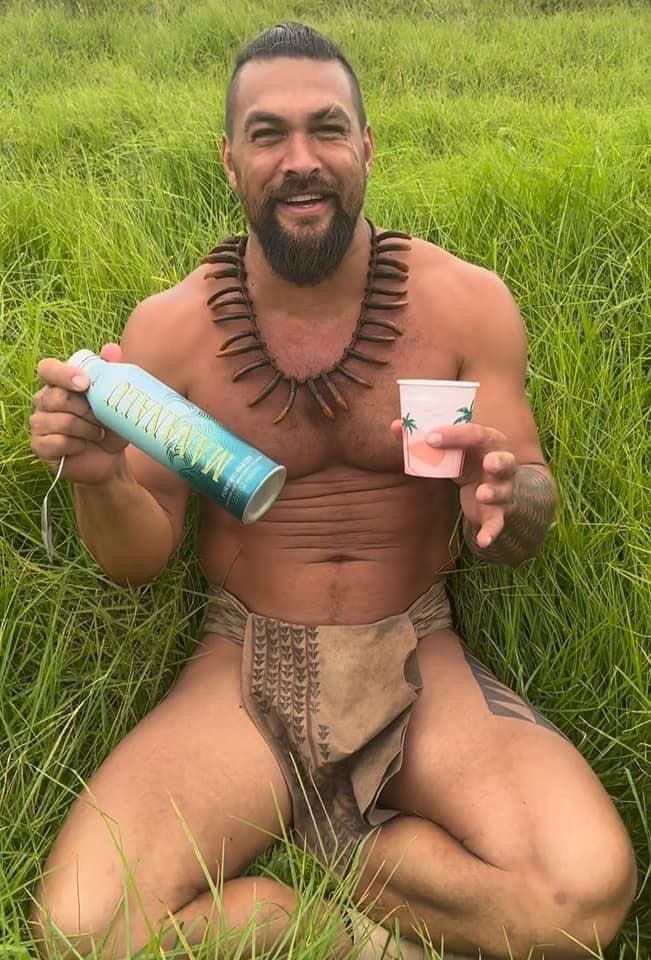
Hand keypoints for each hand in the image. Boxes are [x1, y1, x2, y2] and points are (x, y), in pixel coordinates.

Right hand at [30, 343, 128, 484]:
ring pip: (61, 421)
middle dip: (86, 409)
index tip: (84, 383)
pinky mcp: (40, 446)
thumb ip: (113, 373)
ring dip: (87, 429)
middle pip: (57, 397)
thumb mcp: (117, 401)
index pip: (48, 368)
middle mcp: (44, 400)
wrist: (110, 459)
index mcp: (58, 384)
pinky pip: (57, 442)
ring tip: (98, 434)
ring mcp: (39, 423)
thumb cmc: (110, 426)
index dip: (63, 373)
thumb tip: (112, 349)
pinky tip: (84, 447)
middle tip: (102, 418)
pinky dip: (77, 445)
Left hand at [390, 420, 516, 547]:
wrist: (489, 490)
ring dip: (493, 493)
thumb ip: (424, 438)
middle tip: (489, 463)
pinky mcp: (497, 513)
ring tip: (482, 494)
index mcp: (488, 442)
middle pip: (505, 461)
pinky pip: (497, 523)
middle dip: (499, 462)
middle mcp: (500, 465)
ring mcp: (501, 489)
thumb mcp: (450, 449)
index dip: (454, 435)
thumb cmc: (466, 462)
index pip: (475, 434)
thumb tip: (395, 426)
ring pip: (502, 492)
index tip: (430, 437)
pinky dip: (491, 532)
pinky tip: (483, 541)